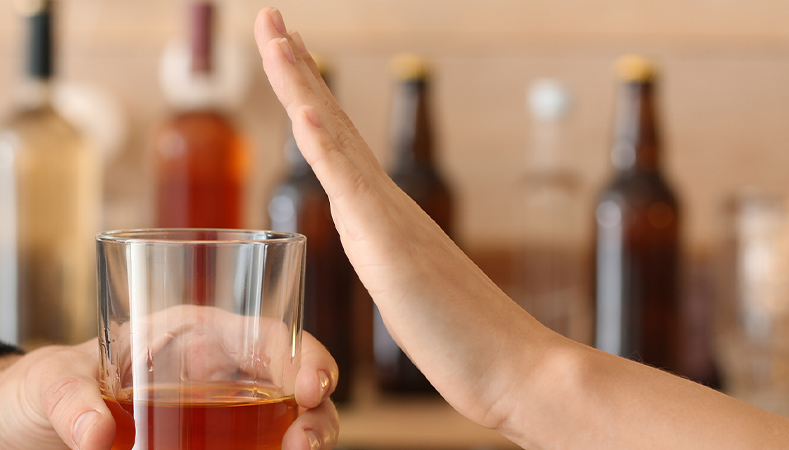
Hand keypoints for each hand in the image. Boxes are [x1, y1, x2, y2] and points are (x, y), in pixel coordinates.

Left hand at [0, 333, 339, 449]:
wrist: (24, 428)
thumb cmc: (40, 386)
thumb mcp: (48, 384)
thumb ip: (68, 402)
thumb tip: (92, 432)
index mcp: (189, 333)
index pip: (263, 333)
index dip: (299, 353)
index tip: (308, 386)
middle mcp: (216, 372)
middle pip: (290, 385)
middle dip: (313, 412)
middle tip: (304, 444)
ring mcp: (217, 416)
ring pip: (285, 425)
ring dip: (303, 441)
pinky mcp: (208, 449)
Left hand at [251, 7, 563, 428]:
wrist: (518, 370)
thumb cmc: (466, 340)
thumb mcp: (410, 291)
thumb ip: (394, 265)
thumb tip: (384, 257)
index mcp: (381, 212)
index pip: (336, 139)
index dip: (308, 93)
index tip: (286, 48)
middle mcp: (384, 202)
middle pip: (330, 120)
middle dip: (296, 67)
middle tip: (270, 17)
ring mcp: (388, 219)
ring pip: (334, 138)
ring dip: (301, 85)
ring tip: (277, 38)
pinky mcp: (390, 249)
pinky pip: (351, 189)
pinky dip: (325, 146)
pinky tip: (304, 112)